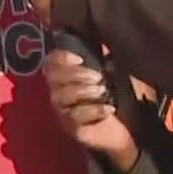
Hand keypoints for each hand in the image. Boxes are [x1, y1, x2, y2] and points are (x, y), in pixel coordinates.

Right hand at [43, 49, 137, 163]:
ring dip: (84, 91)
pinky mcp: (73, 129)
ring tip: (103, 91)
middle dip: (76, 74)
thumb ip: (104, 58)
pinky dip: (94, 110)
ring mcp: (63, 112)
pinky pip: (75, 117)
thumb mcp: (111, 73)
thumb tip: (104, 44)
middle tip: (98, 77)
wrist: (123, 129)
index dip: (60, 57)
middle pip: (53, 78)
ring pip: (62, 97)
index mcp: (65, 78)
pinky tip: (109, 108)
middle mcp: (58, 94)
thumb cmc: (113, 97)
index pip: (49, 62)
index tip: (80, 58)